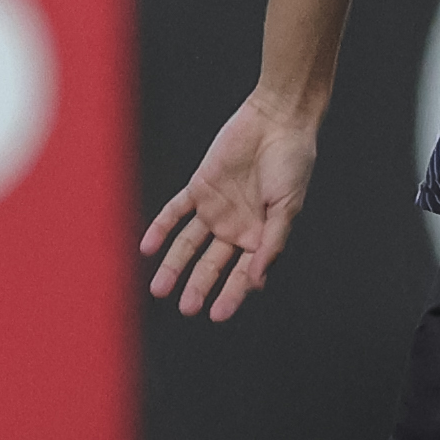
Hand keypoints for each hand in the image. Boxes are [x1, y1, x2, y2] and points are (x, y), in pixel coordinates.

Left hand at [142, 91, 318, 320]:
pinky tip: (146, 248)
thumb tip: (255, 280)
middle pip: (211, 264)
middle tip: (185, 308)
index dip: (230, 295)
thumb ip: (271, 244)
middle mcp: (236, 227)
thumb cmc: (292, 165)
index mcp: (261, 236)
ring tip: (158, 290)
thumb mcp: (287, 208)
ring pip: (189, 244)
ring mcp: (216, 208)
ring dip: (173, 265)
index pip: (241, 274)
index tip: (217, 316)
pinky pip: (175, 211)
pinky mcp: (199, 187)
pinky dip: (160, 228)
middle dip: (199, 286)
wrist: (277, 123)